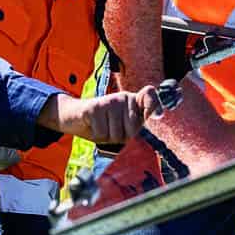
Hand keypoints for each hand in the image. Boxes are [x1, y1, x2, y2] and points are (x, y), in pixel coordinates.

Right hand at [38, 85, 163, 142]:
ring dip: (108, 138)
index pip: (150, 96)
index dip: (155, 106)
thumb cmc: (104, 124)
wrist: (76, 117)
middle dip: (122, 137)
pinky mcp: (94, 107)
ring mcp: (109, 100)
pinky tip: (93, 126)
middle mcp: (124, 97)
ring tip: (102, 128)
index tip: (158, 116)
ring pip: (116, 134)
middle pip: (132, 129)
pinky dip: (97, 136)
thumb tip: (155, 120)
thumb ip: (137, 126)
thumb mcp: (123, 125)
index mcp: (134, 100)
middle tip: (112, 130)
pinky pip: (102, 134)